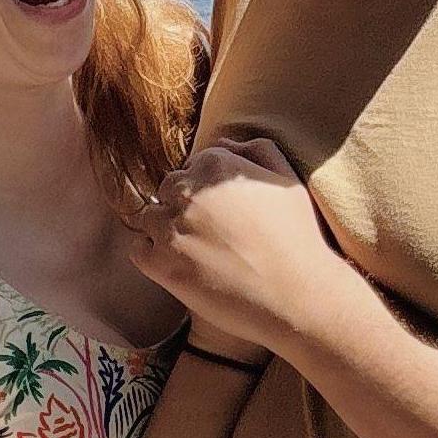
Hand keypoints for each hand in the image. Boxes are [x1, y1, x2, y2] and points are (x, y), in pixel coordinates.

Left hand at [127, 136, 355, 358]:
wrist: (296, 296)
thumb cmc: (298, 239)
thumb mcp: (288, 179)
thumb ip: (256, 150)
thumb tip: (223, 141)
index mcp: (216, 165)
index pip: (192, 167)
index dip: (206, 191)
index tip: (221, 213)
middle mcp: (188, 192)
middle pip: (168, 190)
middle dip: (184, 208)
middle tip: (210, 235)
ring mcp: (170, 229)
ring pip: (151, 218)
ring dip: (166, 231)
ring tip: (196, 253)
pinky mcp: (162, 265)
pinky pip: (138, 250)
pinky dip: (152, 255)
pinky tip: (178, 265)